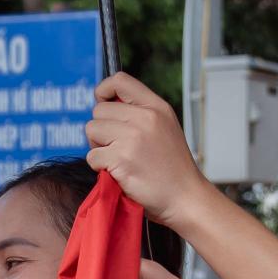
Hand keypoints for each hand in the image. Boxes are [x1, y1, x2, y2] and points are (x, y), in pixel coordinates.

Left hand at [87, 71, 206, 227]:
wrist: (185, 198)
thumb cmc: (173, 168)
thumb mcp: (165, 128)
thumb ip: (140, 113)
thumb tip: (106, 105)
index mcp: (156, 107)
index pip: (120, 81)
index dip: (103, 90)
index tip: (103, 103)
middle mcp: (145, 118)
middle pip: (99, 110)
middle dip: (101, 129)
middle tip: (116, 146)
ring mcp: (132, 138)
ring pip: (91, 130)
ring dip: (98, 147)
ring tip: (118, 159)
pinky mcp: (121, 159)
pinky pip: (92, 156)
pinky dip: (100, 168)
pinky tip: (119, 173)